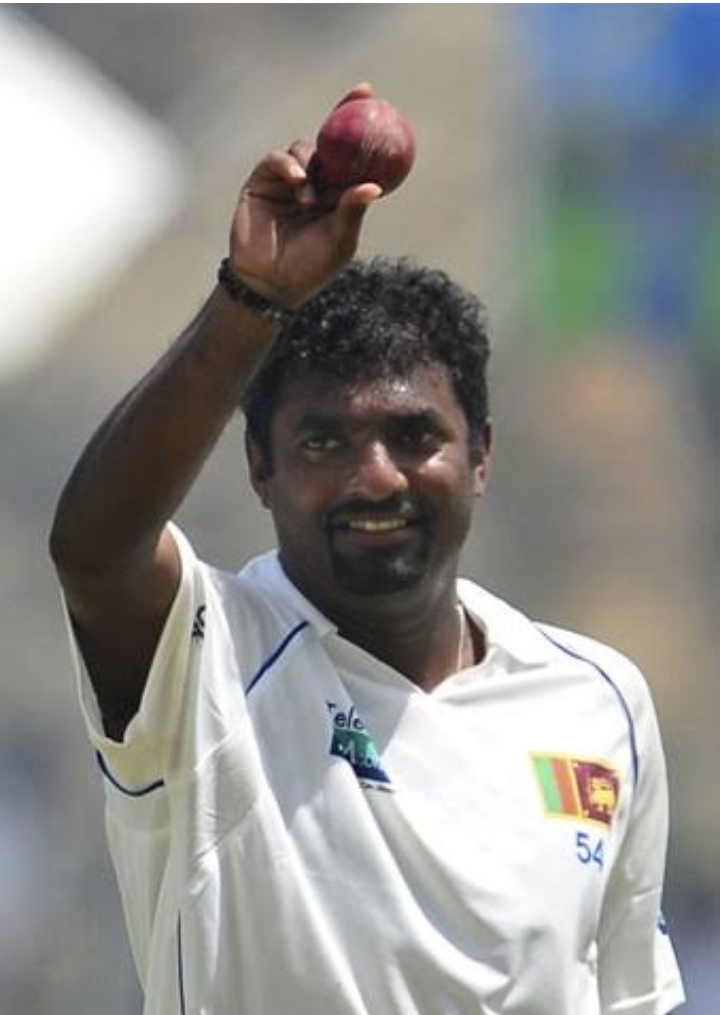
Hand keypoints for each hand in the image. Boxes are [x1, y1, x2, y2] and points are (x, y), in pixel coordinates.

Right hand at [228, 84, 381, 308]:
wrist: (270, 283)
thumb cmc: (311, 268)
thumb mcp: (339, 241)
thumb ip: (351, 212)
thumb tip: (374, 186)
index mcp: (339, 193)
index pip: (355, 155)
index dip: (368, 129)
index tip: (383, 104)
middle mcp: (316, 180)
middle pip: (332, 138)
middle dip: (346, 113)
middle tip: (361, 96)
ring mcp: (288, 179)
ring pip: (304, 148)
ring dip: (311, 166)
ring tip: (309, 200)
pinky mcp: (262, 181)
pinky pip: (277, 159)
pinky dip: (287, 164)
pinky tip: (296, 180)